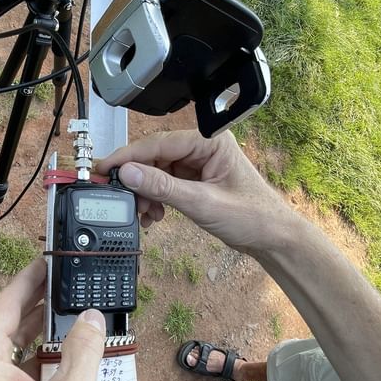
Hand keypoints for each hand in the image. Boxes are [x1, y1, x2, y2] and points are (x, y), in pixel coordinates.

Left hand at [0, 259, 104, 380]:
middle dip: (44, 301)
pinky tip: (73, 362)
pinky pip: (18, 377)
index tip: (60, 254)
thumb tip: (90, 316)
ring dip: (46, 333)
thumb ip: (80, 356)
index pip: (6, 302)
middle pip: (9, 323)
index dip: (34, 276)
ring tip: (84, 312)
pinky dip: (43, 363)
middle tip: (82, 280)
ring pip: (15, 351)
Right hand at [97, 129, 291, 250]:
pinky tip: (153, 215)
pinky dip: (155, 199)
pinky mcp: (195, 181)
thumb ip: (164, 187)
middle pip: (155, 156)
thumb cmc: (253, 216)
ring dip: (146, 193)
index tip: (106, 169)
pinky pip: (165, 184)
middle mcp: (203, 148)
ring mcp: (199, 164)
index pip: (159, 143)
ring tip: (143, 213)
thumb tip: (130, 173)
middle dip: (137, 179)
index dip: (129, 156)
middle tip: (122, 198)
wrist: (273, 239)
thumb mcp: (203, 203)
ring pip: (157, 171)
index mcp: (210, 142)